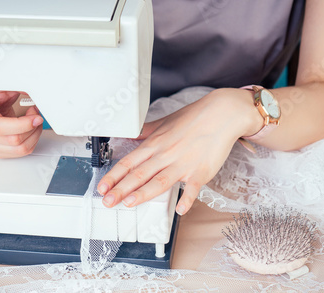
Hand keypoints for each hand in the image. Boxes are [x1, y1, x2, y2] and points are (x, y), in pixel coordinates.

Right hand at [0, 90, 43, 158]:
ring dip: (33, 135)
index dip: (22, 125)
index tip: (36, 118)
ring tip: (33, 122)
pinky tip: (29, 130)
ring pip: (19, 149)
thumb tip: (36, 93)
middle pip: (13, 140)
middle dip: (32, 127)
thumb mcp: (5, 86)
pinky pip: (20, 153)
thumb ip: (20, 89)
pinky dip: (30, 141)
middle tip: (36, 115)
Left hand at [96, 88, 261, 215]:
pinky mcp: (200, 171)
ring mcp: (182, 164)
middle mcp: (165, 154)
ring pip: (159, 181)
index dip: (113, 176)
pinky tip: (180, 210)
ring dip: (143, 193)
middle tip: (107, 202)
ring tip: (129, 203)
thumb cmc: (194, 118)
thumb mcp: (165, 122)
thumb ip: (147, 131)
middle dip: (120, 189)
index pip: (128, 162)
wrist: (221, 114)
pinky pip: (193, 188)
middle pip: (139, 174)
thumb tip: (132, 133)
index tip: (102, 187)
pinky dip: (187, 199)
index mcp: (155, 144)